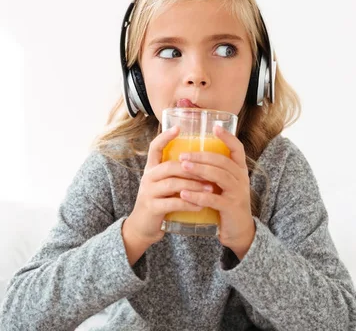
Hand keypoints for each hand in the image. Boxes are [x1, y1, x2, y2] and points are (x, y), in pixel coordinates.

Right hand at [123, 126, 209, 247]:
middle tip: (212, 172)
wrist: (142, 228)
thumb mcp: (165, 185)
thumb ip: (177, 175)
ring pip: (173, 184)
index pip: (155, 147)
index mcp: (152, 169)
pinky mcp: (152, 207)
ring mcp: (148, 192)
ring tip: (211, 189)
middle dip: (193, 168)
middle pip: (170, 166)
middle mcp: (148, 177)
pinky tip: (201, 205)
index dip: (165, 136)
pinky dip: (188, 204)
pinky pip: (173, 203)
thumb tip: (202, 162)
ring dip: (194, 186)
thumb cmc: (160, 203)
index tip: (178, 127)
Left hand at [177, 126, 254, 258]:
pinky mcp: (230, 208)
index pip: (238, 149)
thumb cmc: (227, 204)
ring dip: (199, 170)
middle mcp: (241, 179)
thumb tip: (193, 154)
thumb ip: (214, 171)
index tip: (214, 127)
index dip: (227, 137)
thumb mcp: (224, 185)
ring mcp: (237, 193)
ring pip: (218, 176)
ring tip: (182, 167)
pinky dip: (197, 195)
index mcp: (239, 171)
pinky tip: (184, 193)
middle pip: (222, 161)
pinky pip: (213, 199)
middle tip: (183, 154)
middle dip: (201, 156)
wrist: (239, 232)